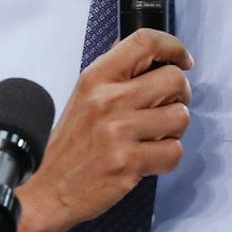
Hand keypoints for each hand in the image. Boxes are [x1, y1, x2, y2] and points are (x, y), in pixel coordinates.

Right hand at [25, 29, 192, 231]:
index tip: (183, 60)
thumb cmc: (71, 145)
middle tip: (169, 106)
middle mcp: (107, 100)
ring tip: (155, 136)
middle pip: (174, 79)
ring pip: (180, 116)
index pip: (144, 41)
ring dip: (175, 129)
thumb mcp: (83, 96)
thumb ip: (114, 74)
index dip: (173, 47)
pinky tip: (150, 159)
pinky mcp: (128, 162)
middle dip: (181, 94)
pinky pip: (174, 151)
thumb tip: (149, 51)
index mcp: (95, 78)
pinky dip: (168, 157)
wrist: (48, 189)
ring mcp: (118, 132)